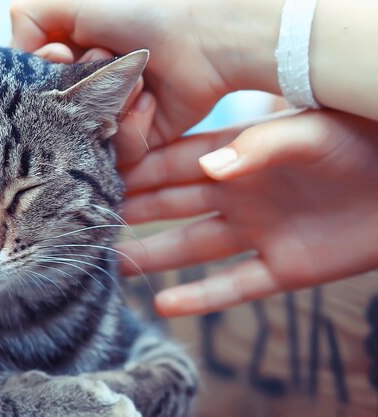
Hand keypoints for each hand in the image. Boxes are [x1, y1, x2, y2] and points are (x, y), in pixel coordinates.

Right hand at [10, 0, 231, 165]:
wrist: (201, 38)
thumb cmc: (139, 11)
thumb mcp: (70, 0)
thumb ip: (27, 20)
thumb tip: (16, 57)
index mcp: (65, 60)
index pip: (32, 88)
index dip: (43, 77)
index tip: (62, 54)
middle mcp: (81, 91)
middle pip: (54, 118)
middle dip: (79, 89)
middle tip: (104, 58)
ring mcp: (106, 119)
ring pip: (83, 141)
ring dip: (109, 105)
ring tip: (135, 80)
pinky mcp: (134, 142)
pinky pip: (117, 154)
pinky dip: (134, 125)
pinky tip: (149, 99)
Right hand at [117, 110, 377, 315]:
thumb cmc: (358, 143)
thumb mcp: (309, 133)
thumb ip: (257, 146)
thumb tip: (208, 167)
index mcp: (240, 157)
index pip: (177, 163)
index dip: (140, 170)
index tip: (101, 177)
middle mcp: (239, 194)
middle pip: (175, 205)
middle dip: (135, 211)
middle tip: (91, 220)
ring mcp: (258, 232)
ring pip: (194, 246)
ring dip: (157, 254)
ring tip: (114, 263)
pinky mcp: (283, 268)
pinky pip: (235, 285)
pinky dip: (201, 298)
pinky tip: (166, 305)